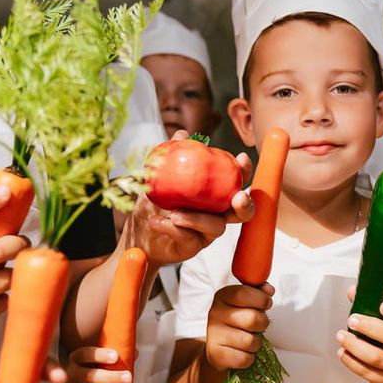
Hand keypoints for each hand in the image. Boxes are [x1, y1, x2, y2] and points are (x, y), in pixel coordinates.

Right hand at [65, 346, 131, 382]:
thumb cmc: (96, 370)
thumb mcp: (103, 361)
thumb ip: (117, 355)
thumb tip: (134, 353)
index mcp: (77, 358)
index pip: (85, 354)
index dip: (99, 355)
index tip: (116, 357)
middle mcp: (70, 374)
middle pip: (88, 376)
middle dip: (111, 378)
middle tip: (128, 378)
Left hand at [127, 131, 253, 269]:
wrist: (137, 234)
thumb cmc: (153, 205)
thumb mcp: (158, 178)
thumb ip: (170, 157)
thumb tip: (182, 135)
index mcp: (212, 194)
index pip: (235, 181)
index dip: (244, 171)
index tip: (242, 159)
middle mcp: (215, 213)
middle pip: (241, 212)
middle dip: (245, 204)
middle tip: (238, 198)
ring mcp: (206, 232)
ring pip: (216, 227)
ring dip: (197, 218)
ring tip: (174, 213)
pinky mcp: (193, 247)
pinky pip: (190, 239)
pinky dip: (174, 229)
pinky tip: (157, 222)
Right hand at [205, 283, 273, 371]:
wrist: (219, 348)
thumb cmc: (237, 322)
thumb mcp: (247, 303)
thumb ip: (259, 293)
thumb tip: (268, 290)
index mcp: (222, 296)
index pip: (243, 293)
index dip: (261, 299)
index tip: (267, 304)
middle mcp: (214, 313)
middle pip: (252, 319)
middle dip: (262, 324)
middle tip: (258, 325)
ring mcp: (213, 334)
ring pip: (250, 341)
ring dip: (256, 343)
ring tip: (249, 340)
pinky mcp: (215, 355)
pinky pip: (244, 359)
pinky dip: (249, 358)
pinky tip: (243, 353)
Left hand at [336, 290, 382, 382]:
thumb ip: (372, 304)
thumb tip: (353, 291)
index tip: (382, 305)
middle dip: (369, 327)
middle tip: (351, 319)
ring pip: (377, 357)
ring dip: (355, 346)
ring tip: (341, 336)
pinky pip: (367, 372)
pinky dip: (351, 362)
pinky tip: (342, 352)